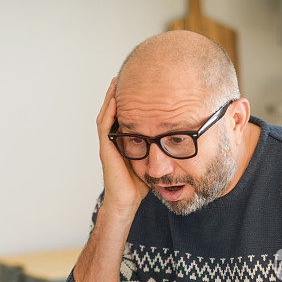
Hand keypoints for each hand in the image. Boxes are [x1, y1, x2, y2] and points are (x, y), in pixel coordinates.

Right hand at [96, 78, 148, 220]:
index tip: (135, 89)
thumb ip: (157, 151)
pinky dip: (108, 113)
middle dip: (116, 96)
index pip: (122, 118)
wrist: (126, 201)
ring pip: (105, 116)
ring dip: (109, 100)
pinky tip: (114, 101)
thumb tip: (175, 142)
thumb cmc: (138, 187)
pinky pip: (105, 127)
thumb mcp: (151, 163)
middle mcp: (113, 142)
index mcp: (122, 143)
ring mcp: (108, 145)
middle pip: (111, 113)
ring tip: (115, 84)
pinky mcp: (106, 150)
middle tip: (121, 80)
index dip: (126, 104)